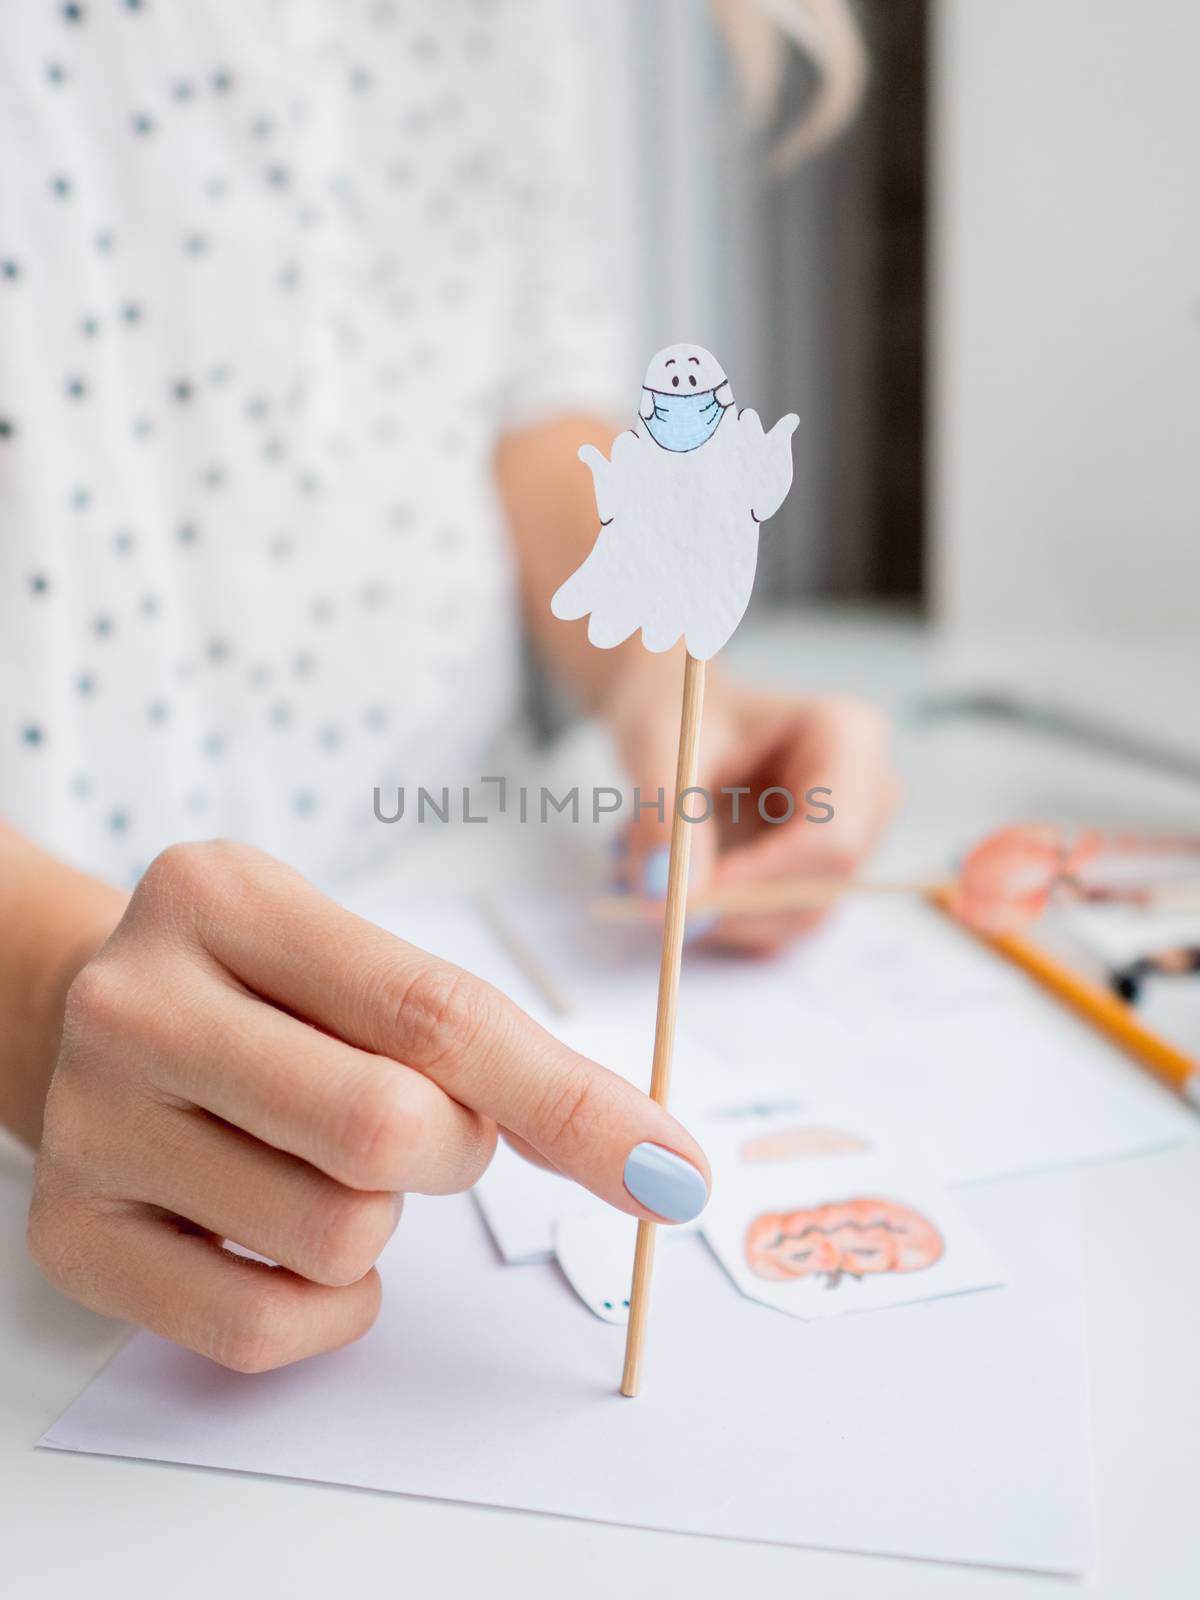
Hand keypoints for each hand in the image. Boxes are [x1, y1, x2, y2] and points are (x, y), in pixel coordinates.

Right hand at [28, 842, 708, 1370]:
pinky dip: (325, 1306)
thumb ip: (479, 1037)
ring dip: (381, 1222)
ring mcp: (91, 1124)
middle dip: (455, 1151)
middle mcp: (139, 1003)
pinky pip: (255, 1327)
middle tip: (428, 1131)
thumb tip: (652, 1156)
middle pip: (386, 1130)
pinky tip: (296, 1241)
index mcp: (227, 898)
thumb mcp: (346, 960)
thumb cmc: (261, 993)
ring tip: (327, 1162)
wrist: (79, 1017)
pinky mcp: (71, 1234)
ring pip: (334, 1234)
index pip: (438, 1013)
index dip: (571, 1101)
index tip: (670, 1168)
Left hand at [608, 670, 899, 955]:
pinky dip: (721, 914)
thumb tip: (668, 894)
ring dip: (718, 911)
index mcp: (848, 736)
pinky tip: (682, 871)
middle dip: (732, 904)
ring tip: (652, 860)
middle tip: (650, 892)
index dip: (759, 880)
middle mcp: (868, 792)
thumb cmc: (678, 711)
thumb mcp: (658, 748)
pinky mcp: (824, 873)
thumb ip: (666, 819)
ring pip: (797, 916)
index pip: (831, 839)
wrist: (678, 714)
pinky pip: (779, 923)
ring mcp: (856, 837)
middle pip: (820, 885)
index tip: (685, 897)